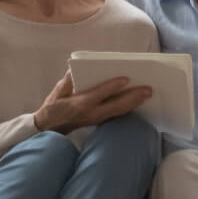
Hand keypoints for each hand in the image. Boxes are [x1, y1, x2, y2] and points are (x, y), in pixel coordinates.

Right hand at [33, 71, 152, 134]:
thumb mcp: (56, 92)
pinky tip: (137, 103)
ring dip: (134, 103)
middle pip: (116, 105)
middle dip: (133, 97)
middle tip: (148, 89)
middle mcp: (91, 113)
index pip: (99, 94)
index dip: (112, 87)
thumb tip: (75, 70)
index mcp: (80, 104)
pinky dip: (128, 109)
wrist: (49, 128)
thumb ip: (67, 82)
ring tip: (147, 95)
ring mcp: (96, 119)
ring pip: (119, 112)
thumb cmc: (52, 107)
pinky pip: (116, 115)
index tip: (126, 79)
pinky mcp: (99, 122)